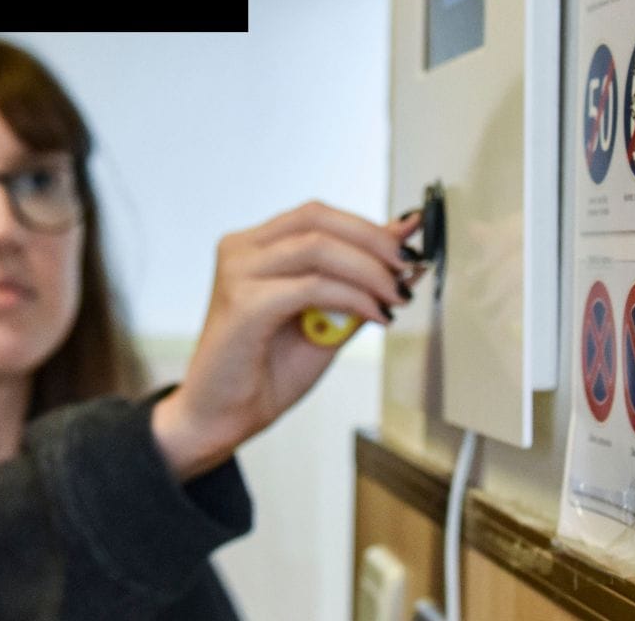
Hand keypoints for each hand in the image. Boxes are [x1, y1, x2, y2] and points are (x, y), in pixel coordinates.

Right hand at [151, 201, 423, 478]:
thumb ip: (357, 282)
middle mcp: (241, 250)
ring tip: (394, 295)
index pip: (318, 216)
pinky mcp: (243, 304)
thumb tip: (403, 244)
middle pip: (318, 220)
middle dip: (374, 241)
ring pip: (318, 247)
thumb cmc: (267, 371)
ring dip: (368, 270)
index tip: (410, 243)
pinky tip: (373, 315)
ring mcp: (238, 273)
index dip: (369, 226)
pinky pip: (312, 286)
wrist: (224, 418)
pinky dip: (352, 297)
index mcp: (256, 246)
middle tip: (407, 268)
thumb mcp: (327, 318)